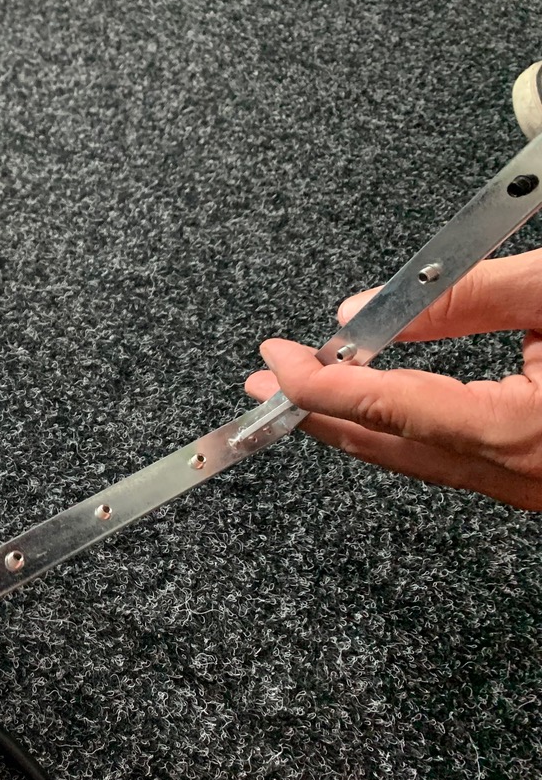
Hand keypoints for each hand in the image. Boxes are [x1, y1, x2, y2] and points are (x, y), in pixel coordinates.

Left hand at [245, 248, 541, 509]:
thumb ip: (465, 295)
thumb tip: (364, 310)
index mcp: (516, 430)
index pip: (387, 409)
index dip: (320, 385)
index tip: (277, 362)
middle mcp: (517, 473)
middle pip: (387, 447)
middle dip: (317, 413)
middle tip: (264, 385)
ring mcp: (528, 484)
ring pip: (416, 460)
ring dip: (355, 425)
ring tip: (305, 395)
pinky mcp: (538, 476)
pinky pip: (450, 459)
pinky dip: (402, 432)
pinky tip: (379, 412)